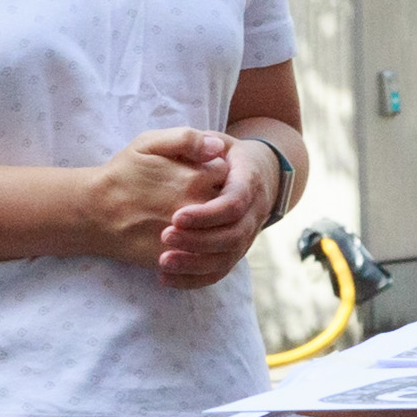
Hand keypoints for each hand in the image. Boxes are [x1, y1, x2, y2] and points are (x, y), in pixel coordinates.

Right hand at [84, 129, 223, 270]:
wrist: (95, 213)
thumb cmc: (122, 174)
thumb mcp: (148, 143)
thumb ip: (186, 139)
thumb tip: (217, 147)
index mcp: (196, 178)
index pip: (226, 172)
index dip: (213, 169)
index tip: (199, 171)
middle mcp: (199, 207)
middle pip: (227, 201)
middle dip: (216, 195)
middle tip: (194, 193)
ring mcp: (192, 235)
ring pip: (219, 229)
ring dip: (211, 222)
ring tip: (189, 214)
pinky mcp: (181, 256)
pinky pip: (205, 253)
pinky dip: (200, 244)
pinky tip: (186, 235)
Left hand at [154, 133, 276, 291]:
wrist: (251, 172)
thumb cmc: (222, 154)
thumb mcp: (213, 138)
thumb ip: (200, 139)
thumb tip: (210, 148)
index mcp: (248, 181)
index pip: (235, 203)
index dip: (208, 214)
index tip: (177, 216)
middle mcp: (253, 212)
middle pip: (233, 236)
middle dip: (199, 241)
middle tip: (166, 237)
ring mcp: (246, 234)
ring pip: (227, 258)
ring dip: (195, 264)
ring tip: (163, 262)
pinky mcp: (235, 250)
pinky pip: (219, 271)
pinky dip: (194, 279)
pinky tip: (165, 278)